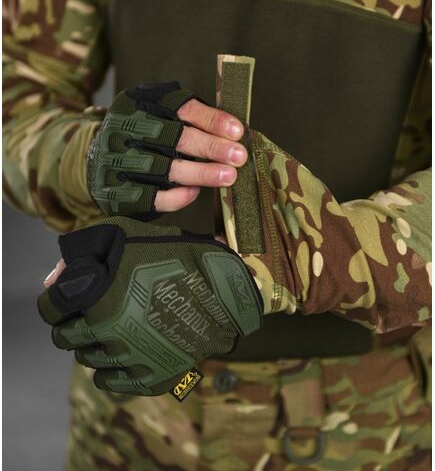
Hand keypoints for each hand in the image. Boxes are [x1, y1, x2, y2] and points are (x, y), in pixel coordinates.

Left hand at [38, 217, 262, 395]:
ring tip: (112, 329)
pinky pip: (112, 383)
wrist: (224, 287)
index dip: (56, 301)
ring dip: (93, 345)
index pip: (51, 310)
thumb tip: (51, 281)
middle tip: (92, 312)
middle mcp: (109, 332)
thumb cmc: (174, 254)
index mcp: (99, 297)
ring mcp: (132, 358)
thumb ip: (83, 253)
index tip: (68, 297)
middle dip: (73, 323)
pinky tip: (120, 354)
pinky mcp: (152, 376)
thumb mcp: (125, 235)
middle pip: (66, 339)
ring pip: (88, 361)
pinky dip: (110, 371)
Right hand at [87, 82, 246, 219]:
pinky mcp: (116, 191)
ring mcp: (117, 160)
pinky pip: (152, 197)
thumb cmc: (143, 136)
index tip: (237, 131)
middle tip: (238, 156)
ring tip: (228, 176)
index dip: (210, 119)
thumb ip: (190, 119)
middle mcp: (124, 129)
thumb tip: (233, 134)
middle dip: (210, 147)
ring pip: (165, 168)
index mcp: (139, 103)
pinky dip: (177, 196)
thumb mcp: (159, 114)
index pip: (180, 107)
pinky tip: (195, 192)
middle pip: (173, 137)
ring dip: (200, 173)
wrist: (95, 159)